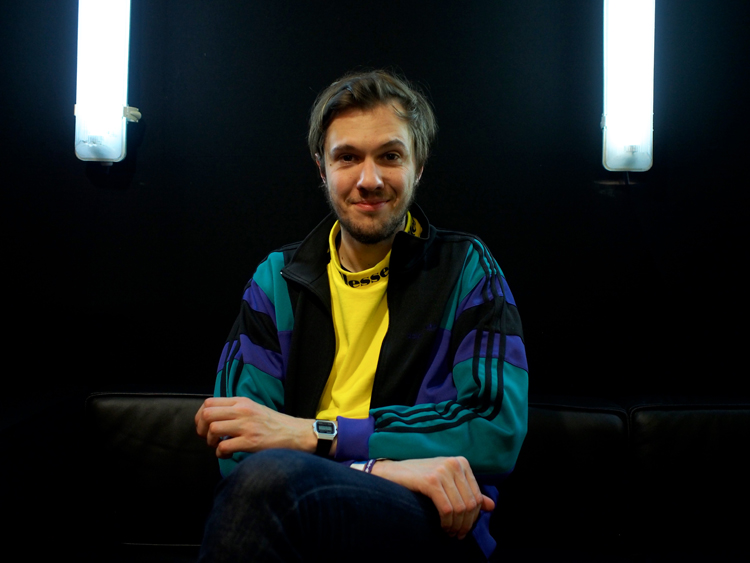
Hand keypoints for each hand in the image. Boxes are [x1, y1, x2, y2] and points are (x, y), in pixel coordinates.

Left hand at [195, 397, 319, 457]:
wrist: (295, 433)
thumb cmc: (274, 424)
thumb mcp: (254, 408)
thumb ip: (236, 410)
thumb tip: (214, 418)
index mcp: (242, 402)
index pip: (209, 402)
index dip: (200, 416)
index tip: (203, 426)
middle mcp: (243, 411)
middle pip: (208, 414)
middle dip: (201, 429)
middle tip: (207, 438)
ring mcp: (246, 426)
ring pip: (213, 429)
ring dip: (210, 442)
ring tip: (218, 446)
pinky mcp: (250, 441)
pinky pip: (224, 447)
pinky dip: (220, 453)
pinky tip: (227, 454)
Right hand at [371, 457, 494, 539]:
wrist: (391, 472)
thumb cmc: (419, 478)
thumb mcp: (446, 482)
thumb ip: (468, 492)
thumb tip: (491, 506)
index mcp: (461, 462)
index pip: (477, 496)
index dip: (473, 518)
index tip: (464, 529)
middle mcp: (454, 464)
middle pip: (470, 504)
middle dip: (466, 524)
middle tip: (457, 535)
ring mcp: (443, 470)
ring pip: (460, 508)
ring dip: (456, 526)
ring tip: (449, 533)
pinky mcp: (431, 480)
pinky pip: (447, 509)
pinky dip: (447, 523)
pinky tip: (442, 527)